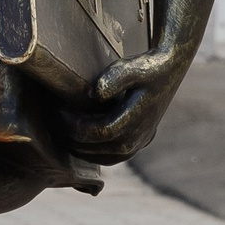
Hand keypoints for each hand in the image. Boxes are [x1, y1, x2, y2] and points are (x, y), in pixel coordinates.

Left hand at [55, 46, 189, 163]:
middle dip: (72, 137)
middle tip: (55, 121)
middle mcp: (140, 136)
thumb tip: (94, 95)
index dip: (75, 125)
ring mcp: (140, 142)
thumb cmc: (148, 66)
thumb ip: (114, 78)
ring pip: (105, 158)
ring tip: (62, 132)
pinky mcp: (139, 142)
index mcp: (137, 119)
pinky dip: (93, 154)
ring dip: (81, 150)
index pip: (99, 132)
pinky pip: (113, 158)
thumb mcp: (133, 66)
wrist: (169, 69)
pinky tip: (78, 142)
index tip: (60, 110)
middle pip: (99, 148)